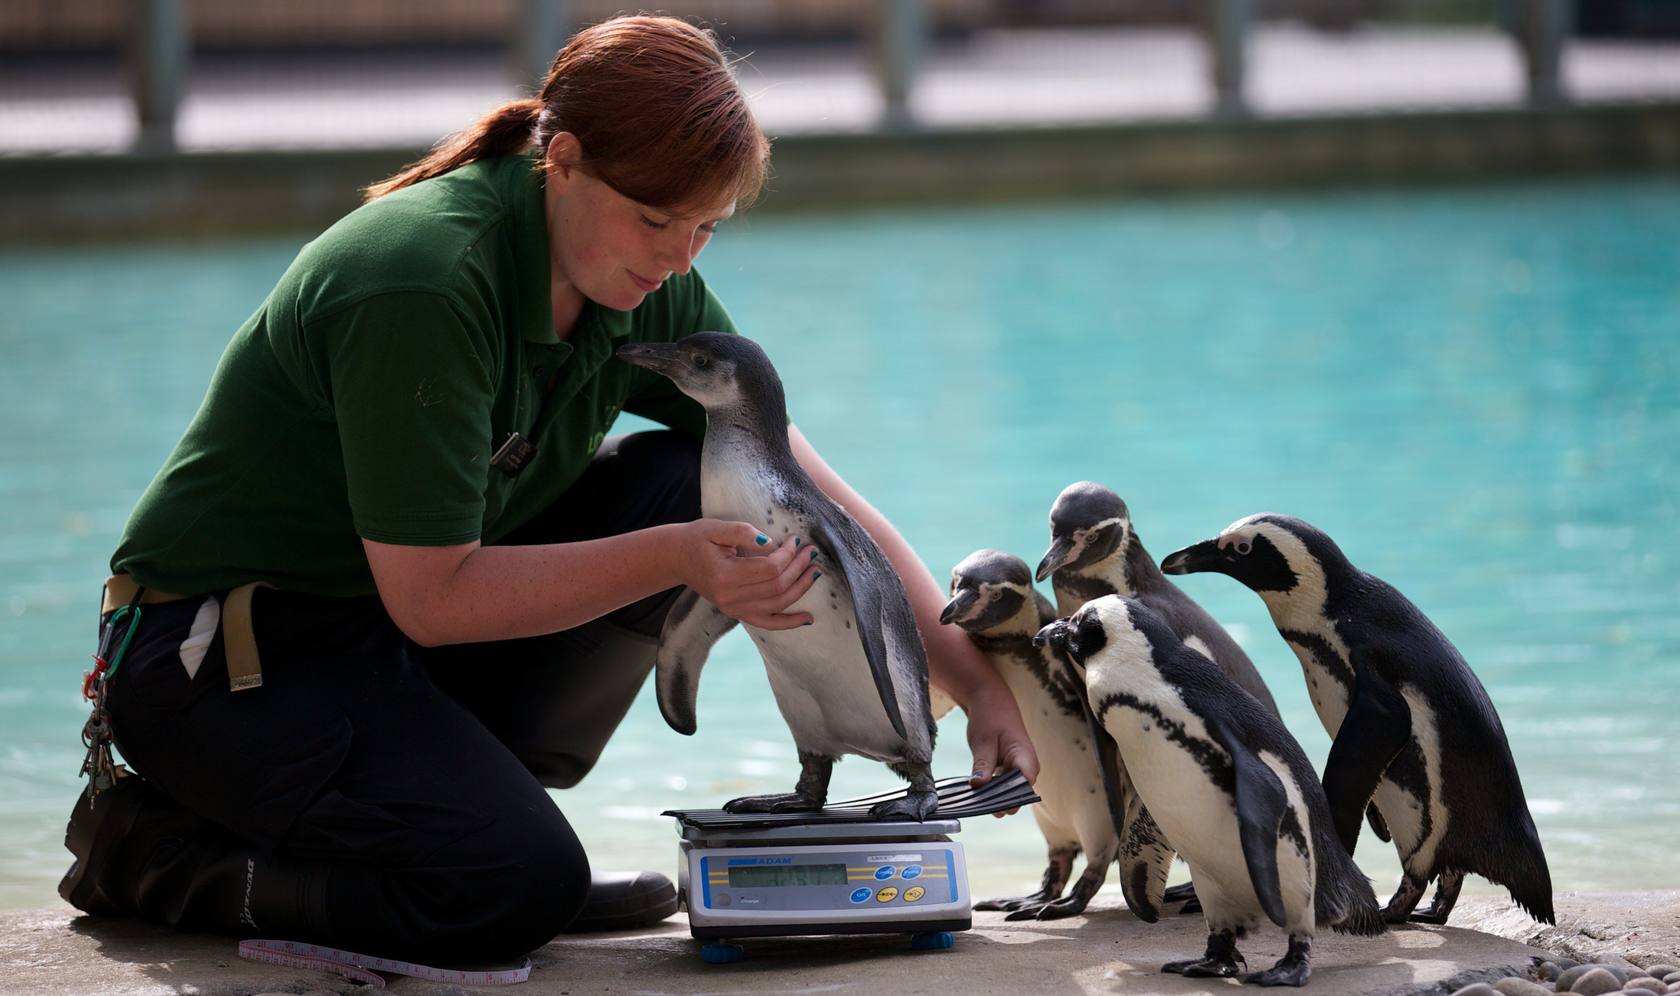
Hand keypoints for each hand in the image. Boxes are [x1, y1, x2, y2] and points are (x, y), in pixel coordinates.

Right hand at [672, 519, 819, 629]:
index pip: (769, 569)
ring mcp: (734, 609)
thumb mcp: (716, 528)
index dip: (788, 555)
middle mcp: (730, 598)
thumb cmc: (698, 539)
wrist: (678, 558)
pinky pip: (768, 623)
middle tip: (811, 552)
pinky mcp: (738, 613)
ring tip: (815, 572)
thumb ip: (743, 532)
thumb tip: (770, 542)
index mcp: (725, 576)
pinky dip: (789, 622)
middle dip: (799, 569)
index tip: (795, 540)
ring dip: (800, 588)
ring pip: (778, 604)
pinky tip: (808, 618)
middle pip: (777, 587)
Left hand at [961, 681, 1039, 801]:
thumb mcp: (983, 741)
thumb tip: (978, 786)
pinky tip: (976, 791)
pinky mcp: (1011, 773)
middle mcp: (1028, 769)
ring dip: (992, 797)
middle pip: (1017, 796)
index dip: (1007, 800)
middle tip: (975, 801)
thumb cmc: (990, 718)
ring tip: (973, 796)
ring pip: (1009, 795)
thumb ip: (982, 765)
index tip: (988, 804)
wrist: (992, 704)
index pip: (1023, 788)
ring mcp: (1021, 772)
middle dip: (997, 801)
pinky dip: (990, 791)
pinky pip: (1003, 788)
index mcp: (1026, 759)